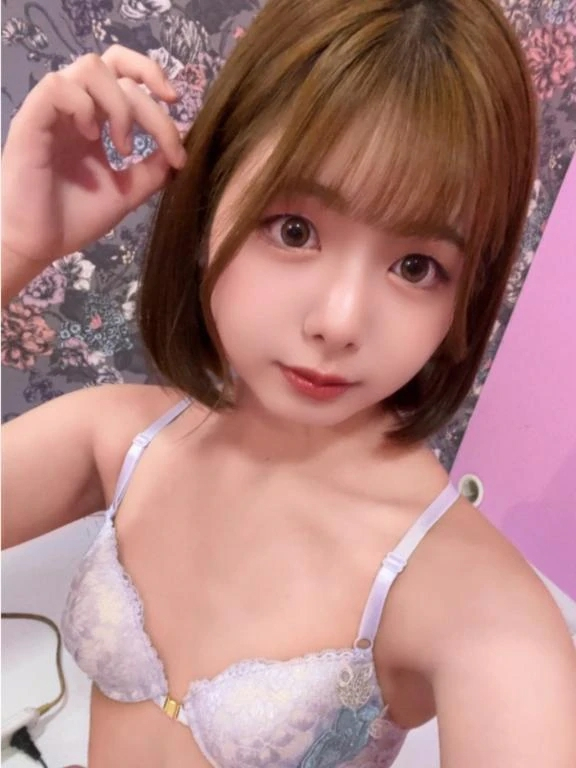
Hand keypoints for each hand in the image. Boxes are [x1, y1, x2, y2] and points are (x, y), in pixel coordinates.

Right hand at [1, 44, 186, 270]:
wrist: (39, 245)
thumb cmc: (75, 219)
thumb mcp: (126, 192)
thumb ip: (152, 170)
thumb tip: (181, 146)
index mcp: (97, 118)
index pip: (126, 75)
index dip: (154, 78)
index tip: (176, 106)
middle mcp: (75, 107)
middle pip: (115, 64)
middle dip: (150, 99)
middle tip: (164, 138)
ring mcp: (52, 111)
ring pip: (90, 66)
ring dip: (119, 104)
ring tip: (122, 147)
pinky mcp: (31, 121)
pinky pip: (58, 87)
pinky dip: (84, 106)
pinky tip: (92, 137)